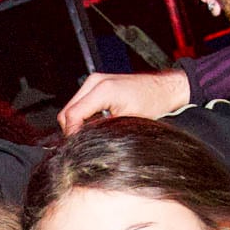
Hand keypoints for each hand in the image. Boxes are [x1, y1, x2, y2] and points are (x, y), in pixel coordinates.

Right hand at [61, 70, 191, 134]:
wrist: (163, 89)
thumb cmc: (152, 102)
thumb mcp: (127, 123)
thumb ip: (102, 131)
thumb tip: (87, 142)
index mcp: (102, 89)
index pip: (72, 115)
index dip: (72, 135)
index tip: (77, 148)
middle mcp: (94, 82)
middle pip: (67, 112)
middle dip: (73, 130)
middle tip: (85, 143)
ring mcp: (94, 81)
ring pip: (72, 109)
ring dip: (79, 123)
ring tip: (95, 133)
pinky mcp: (96, 85)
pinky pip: (80, 104)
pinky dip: (84, 116)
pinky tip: (98, 123)